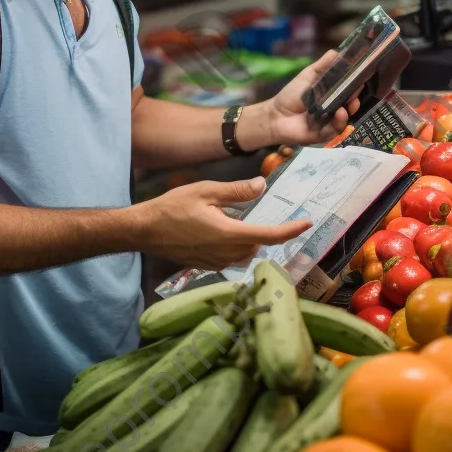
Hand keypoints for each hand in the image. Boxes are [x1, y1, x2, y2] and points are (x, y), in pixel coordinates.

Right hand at [132, 177, 310, 270]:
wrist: (144, 230)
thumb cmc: (172, 208)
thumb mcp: (206, 191)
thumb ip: (237, 191)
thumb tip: (262, 186)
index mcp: (229, 234)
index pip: (269, 236)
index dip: (291, 231)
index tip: (307, 224)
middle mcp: (225, 253)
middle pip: (259, 245)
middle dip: (267, 232)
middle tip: (268, 214)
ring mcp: (215, 263)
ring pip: (246, 254)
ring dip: (250, 240)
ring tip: (242, 221)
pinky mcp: (206, 266)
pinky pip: (230, 258)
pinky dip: (235, 246)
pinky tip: (223, 230)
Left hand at [255, 49, 361, 148]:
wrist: (276, 113)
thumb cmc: (292, 94)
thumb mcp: (308, 76)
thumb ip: (323, 66)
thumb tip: (337, 51)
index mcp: (331, 96)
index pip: (347, 92)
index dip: (354, 86)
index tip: (360, 79)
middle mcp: (332, 110)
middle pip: (349, 106)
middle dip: (355, 100)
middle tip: (356, 93)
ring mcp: (328, 123)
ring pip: (345, 119)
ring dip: (350, 111)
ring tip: (349, 104)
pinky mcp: (323, 135)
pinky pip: (335, 130)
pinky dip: (339, 122)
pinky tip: (340, 113)